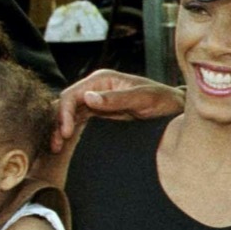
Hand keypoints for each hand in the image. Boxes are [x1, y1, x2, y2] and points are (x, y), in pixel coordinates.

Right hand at [53, 70, 184, 149]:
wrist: (176, 109)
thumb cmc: (163, 100)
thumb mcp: (144, 98)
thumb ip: (117, 98)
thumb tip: (89, 98)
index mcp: (102, 80)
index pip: (72, 95)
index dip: (64, 113)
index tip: (65, 133)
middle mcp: (95, 89)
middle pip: (66, 105)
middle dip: (57, 123)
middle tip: (55, 146)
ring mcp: (96, 102)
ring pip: (69, 115)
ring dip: (60, 130)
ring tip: (55, 149)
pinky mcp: (100, 115)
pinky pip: (78, 122)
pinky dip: (69, 132)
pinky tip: (64, 146)